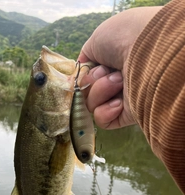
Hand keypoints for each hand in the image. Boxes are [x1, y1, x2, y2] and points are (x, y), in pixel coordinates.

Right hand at [78, 6, 161, 128]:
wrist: (148, 50)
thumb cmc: (124, 38)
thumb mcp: (97, 39)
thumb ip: (86, 58)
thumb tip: (81, 72)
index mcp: (110, 64)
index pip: (87, 78)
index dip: (83, 76)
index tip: (86, 71)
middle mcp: (116, 81)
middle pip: (86, 92)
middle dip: (93, 82)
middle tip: (110, 71)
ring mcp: (121, 99)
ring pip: (92, 106)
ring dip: (100, 92)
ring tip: (119, 81)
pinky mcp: (126, 115)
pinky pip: (103, 121)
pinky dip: (105, 111)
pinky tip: (119, 102)